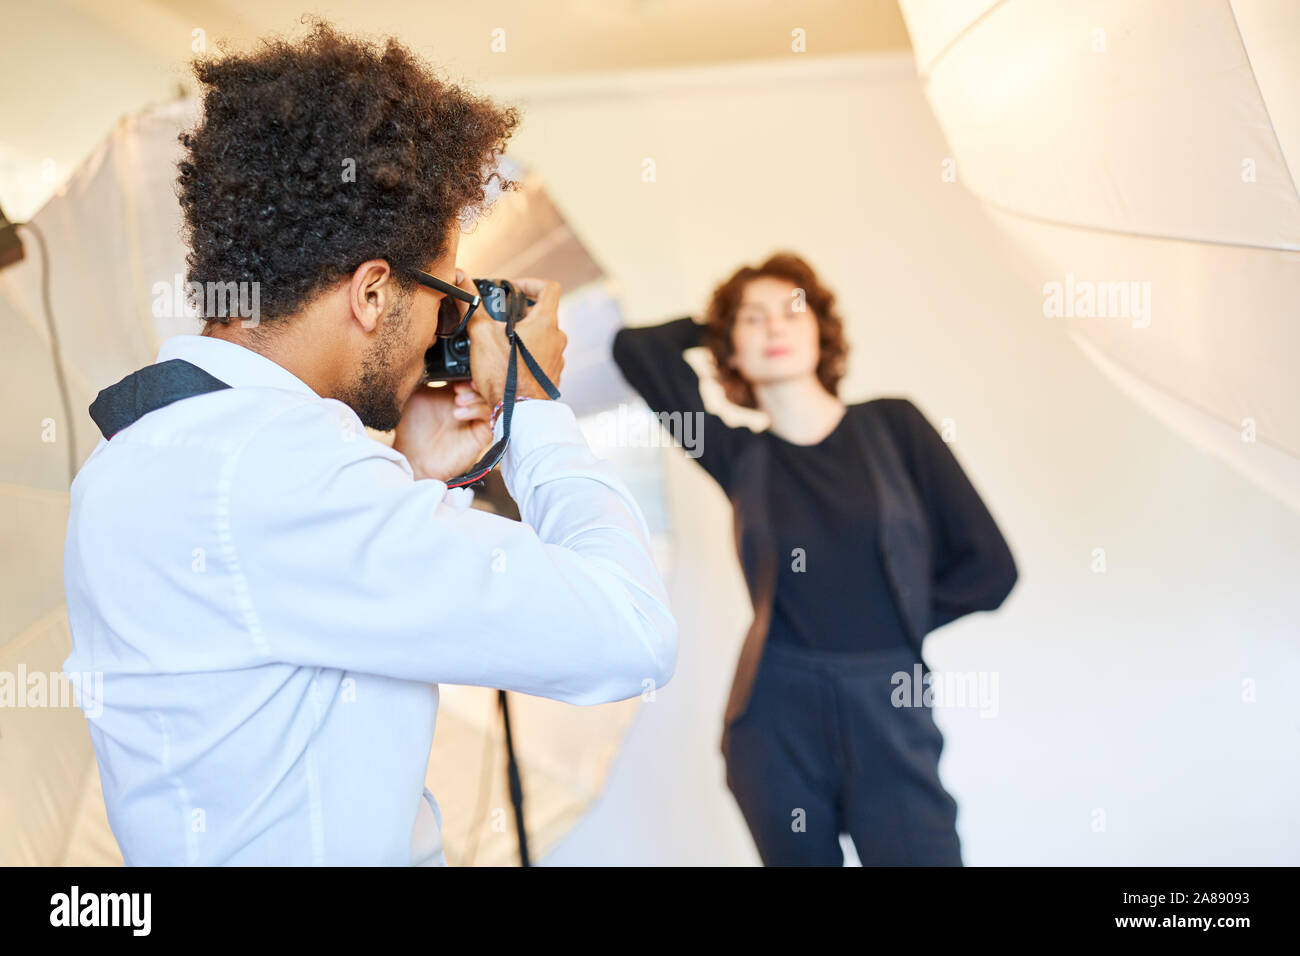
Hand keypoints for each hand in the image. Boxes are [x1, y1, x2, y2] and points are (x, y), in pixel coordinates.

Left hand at [392, 381, 492, 481]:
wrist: (412, 458)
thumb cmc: (411, 430)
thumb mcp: (416, 395)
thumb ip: (426, 378)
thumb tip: (431, 359)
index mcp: (453, 393)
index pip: (470, 376)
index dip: (467, 372)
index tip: (455, 374)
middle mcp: (467, 405)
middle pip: (484, 386)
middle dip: (474, 383)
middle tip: (457, 388)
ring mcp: (475, 420)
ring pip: (490, 400)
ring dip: (475, 397)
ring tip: (457, 401)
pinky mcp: (481, 434)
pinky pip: (491, 418)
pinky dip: (477, 411)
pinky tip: (458, 413)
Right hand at [468, 277, 566, 406]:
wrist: (518, 413)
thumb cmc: (503, 374)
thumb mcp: (481, 334)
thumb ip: (471, 304)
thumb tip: (460, 278)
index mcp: (546, 323)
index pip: (549, 288)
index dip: (531, 283)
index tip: (514, 289)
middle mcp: (557, 339)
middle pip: (540, 316)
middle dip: (518, 317)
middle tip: (498, 322)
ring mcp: (557, 359)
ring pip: (538, 340)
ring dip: (519, 340)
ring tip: (497, 347)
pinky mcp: (552, 377)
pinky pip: (537, 361)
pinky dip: (523, 359)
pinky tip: (505, 365)